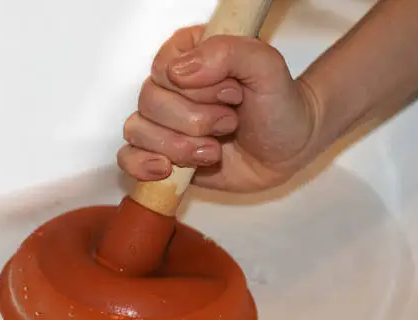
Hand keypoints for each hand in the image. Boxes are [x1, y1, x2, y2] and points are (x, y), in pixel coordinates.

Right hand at [117, 25, 319, 192]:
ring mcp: (164, 122)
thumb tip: (178, 73)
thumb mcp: (266, 66)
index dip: (196, 89)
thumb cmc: (278, 105)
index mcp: (188, 55)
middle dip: (194, 121)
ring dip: (179, 146)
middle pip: (149, 102)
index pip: (164, 68)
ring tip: (214, 151)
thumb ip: (227, 52)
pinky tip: (168, 169)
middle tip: (230, 122)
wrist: (289, 148)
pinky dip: (143, 165)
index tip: (234, 94)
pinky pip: (128, 157)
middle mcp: (170, 87)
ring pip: (138, 131)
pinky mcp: (162, 153)